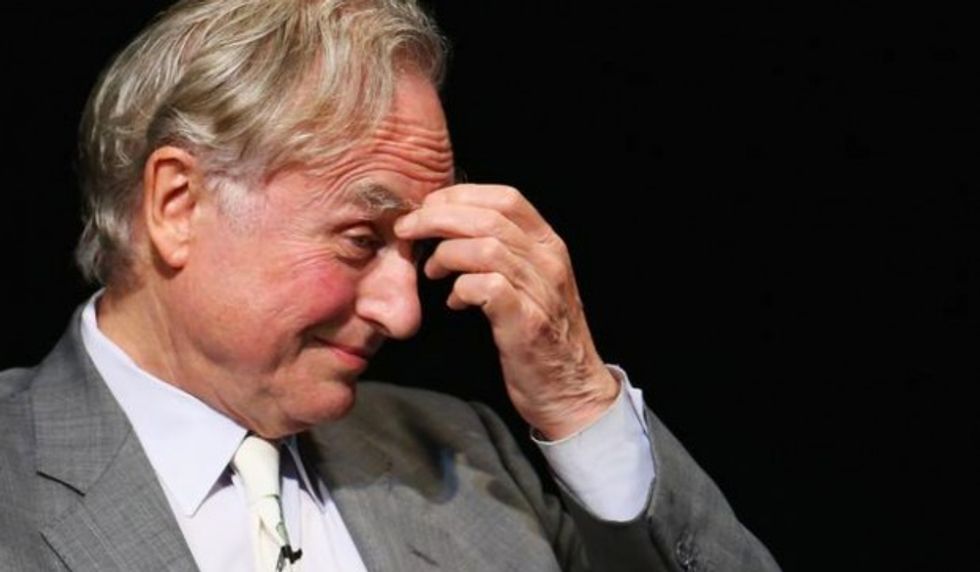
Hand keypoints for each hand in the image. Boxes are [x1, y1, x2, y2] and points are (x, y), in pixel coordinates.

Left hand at [395, 184, 618, 439]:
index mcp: (549, 244)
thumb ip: (501, 253)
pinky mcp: (527, 322)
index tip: (428, 207)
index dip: (461, 195)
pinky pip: (487, 287)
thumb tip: (451, 231)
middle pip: (489, 217)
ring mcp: (541, 290)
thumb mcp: (529, 283)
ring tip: (431, 271)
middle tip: (407, 230)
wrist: (571, 391)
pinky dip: (461, 288)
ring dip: (446, 253)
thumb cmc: (540, 335)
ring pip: (486, 247)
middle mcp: (549, 261)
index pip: (506, 198)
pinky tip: (453, 302)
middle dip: (438, 217)